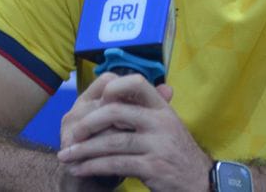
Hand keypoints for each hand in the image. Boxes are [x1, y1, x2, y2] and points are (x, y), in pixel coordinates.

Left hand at [57, 74, 212, 191]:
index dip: (114, 87)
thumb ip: (146, 110)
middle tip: (72, 134)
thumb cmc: (177, 153)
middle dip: (88, 123)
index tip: (97, 100)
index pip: (137, 83)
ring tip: (66, 156)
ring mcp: (158, 144)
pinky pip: (115, 164)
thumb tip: (116, 89)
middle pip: (117, 112)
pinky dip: (93, 167)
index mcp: (163, 108)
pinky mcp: (153, 167)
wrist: (200, 182)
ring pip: (112, 142)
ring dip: (84, 150)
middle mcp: (162, 122)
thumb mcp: (168, 125)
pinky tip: (80, 170)